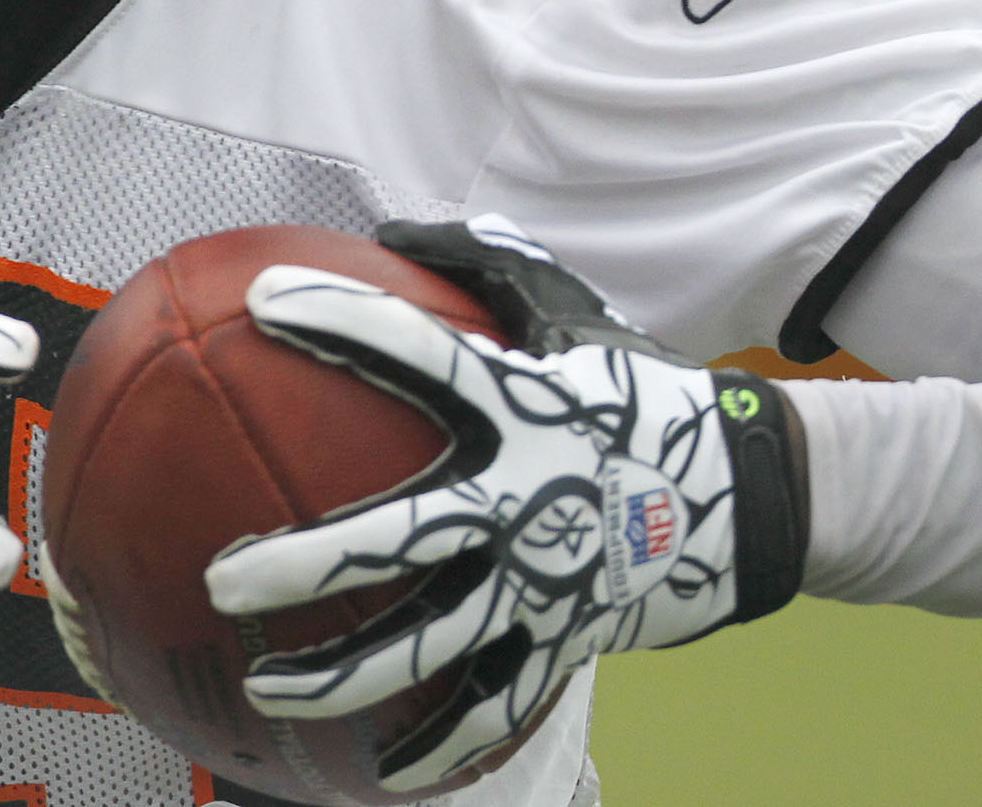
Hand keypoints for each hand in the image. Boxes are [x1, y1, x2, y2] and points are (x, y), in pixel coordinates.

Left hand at [202, 218, 807, 791]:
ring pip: (430, 644)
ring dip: (341, 675)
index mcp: (522, 407)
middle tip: (226, 577)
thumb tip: (393, 229)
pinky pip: (491, 703)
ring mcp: (544, 581)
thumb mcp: (574, 319)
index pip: (418, 352)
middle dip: (311, 565)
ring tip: (266, 685)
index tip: (262, 297)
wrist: (755, 497)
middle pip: (404, 538)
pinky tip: (378, 771)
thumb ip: (486, 272)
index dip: (342, 318)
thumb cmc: (641, 396)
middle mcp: (525, 500)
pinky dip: (437, 742)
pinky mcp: (565, 638)